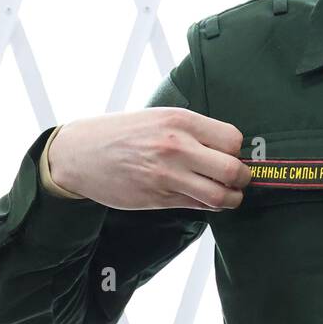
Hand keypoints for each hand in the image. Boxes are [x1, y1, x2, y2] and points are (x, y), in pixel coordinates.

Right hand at [49, 107, 252, 210]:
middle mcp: (176, 147)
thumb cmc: (122, 133)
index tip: (231, 153)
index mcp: (180, 121)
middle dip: (243, 178)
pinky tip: (206, 199)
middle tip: (240, 178)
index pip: (233, 139)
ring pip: (219, 195)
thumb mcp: (159, 117)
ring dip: (232, 198)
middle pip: (233, 170)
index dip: (236, 150)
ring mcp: (167, 175)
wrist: (79, 154)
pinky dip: (210, 206)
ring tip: (230, 195)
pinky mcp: (158, 198)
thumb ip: (192, 130)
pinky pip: (197, 206)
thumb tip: (228, 147)